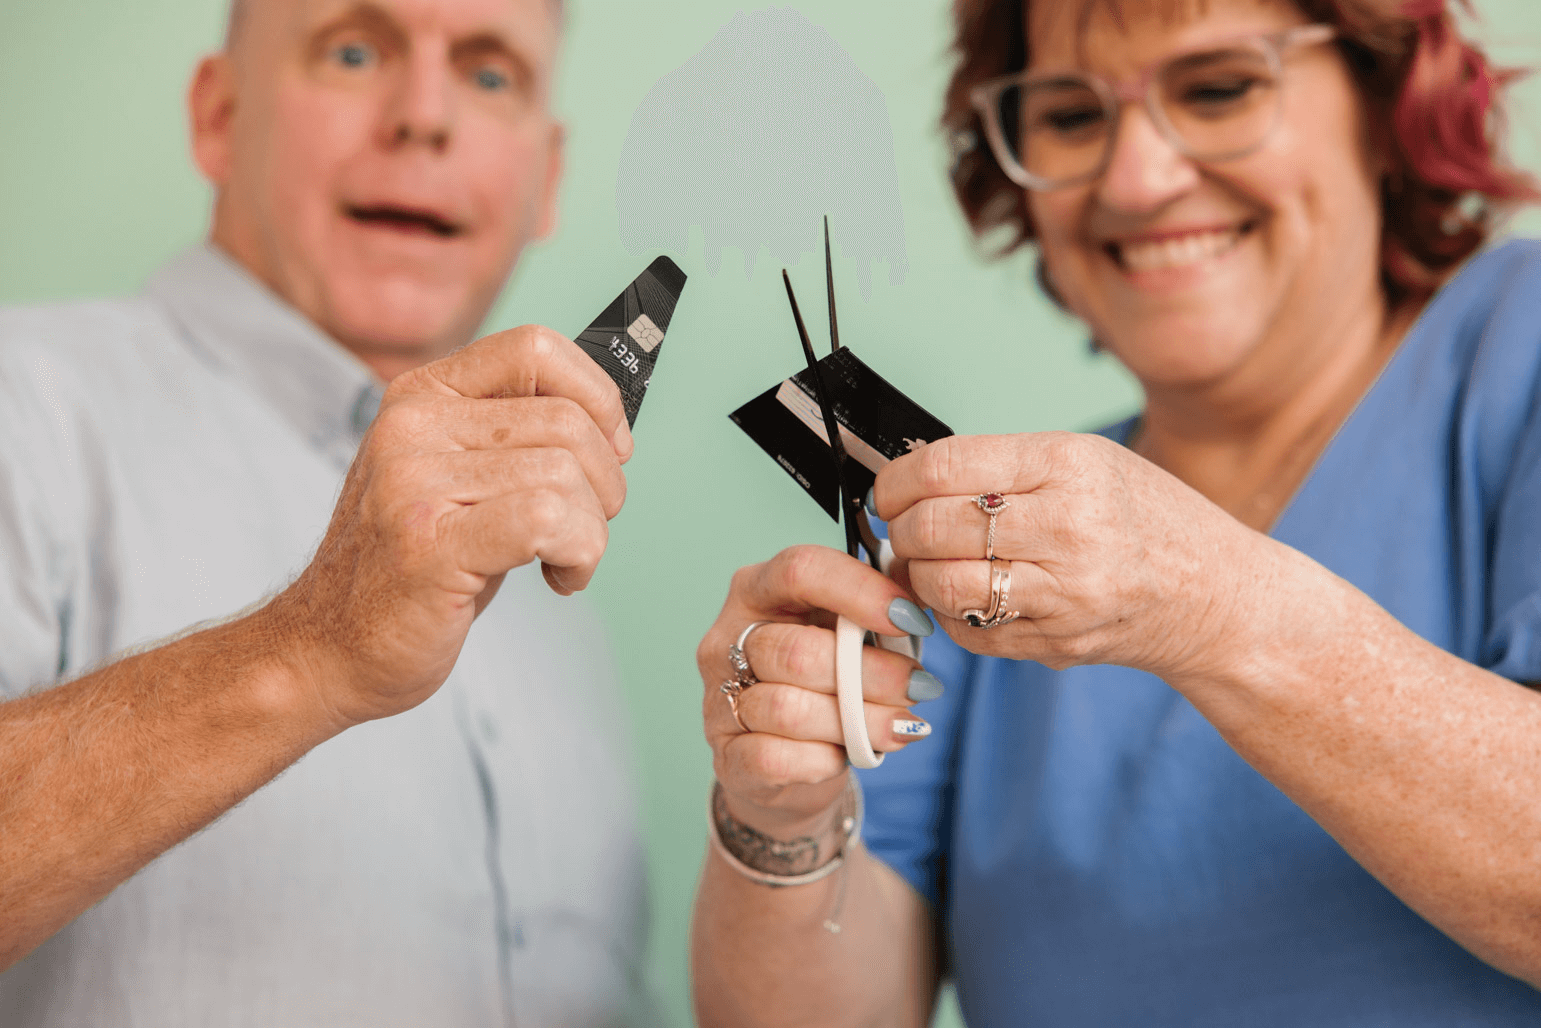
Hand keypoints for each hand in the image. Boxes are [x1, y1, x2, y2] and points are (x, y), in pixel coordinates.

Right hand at [271, 325, 630, 728]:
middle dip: (605, 483)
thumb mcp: (457, 479)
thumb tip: (612, 424)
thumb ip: (515, 439)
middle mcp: (412, 428)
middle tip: (585, 527)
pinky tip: (559, 578)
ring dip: (592, 531)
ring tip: (563, 560)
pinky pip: (546, 520)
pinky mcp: (429, 545)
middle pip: (566, 422)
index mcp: (422, 397)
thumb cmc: (411, 570)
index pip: (534, 348)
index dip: (596, 396)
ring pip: (566, 475)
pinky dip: (578, 553)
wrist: (328, 648)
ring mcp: (414, 483)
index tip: (612, 446)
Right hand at [698, 546, 938, 830]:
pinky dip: (824, 760)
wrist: (785, 762)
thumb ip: (874, 612)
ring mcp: (720, 699)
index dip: (862, 592)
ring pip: (789, 710)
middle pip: (799, 651)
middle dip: (874, 673)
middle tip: (919, 687)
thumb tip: (919, 604)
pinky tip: (850, 754)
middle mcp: (727, 639)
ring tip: (901, 726)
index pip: (801, 571)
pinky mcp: (727, 756)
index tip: (912, 620)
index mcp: (757, 590)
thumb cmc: (822, 682)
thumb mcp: (845, 634)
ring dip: (859, 722)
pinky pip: (775, 758)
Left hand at [875, 432, 1265, 679]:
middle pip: (933, 527)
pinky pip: (966, 631)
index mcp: (1068, 464)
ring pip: (941, 586)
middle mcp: (1067, 527)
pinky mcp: (1055, 642)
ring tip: (927, 562)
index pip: (944, 467)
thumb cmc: (1145, 517)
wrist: (1216, 594)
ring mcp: (1063, 593)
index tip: (889, 491)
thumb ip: (1002, 467)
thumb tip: (910, 479)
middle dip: (901, 530)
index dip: (896, 481)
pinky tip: (964, 595)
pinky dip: (948, 614)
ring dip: (916, 575)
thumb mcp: (1087, 460)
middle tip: (903, 528)